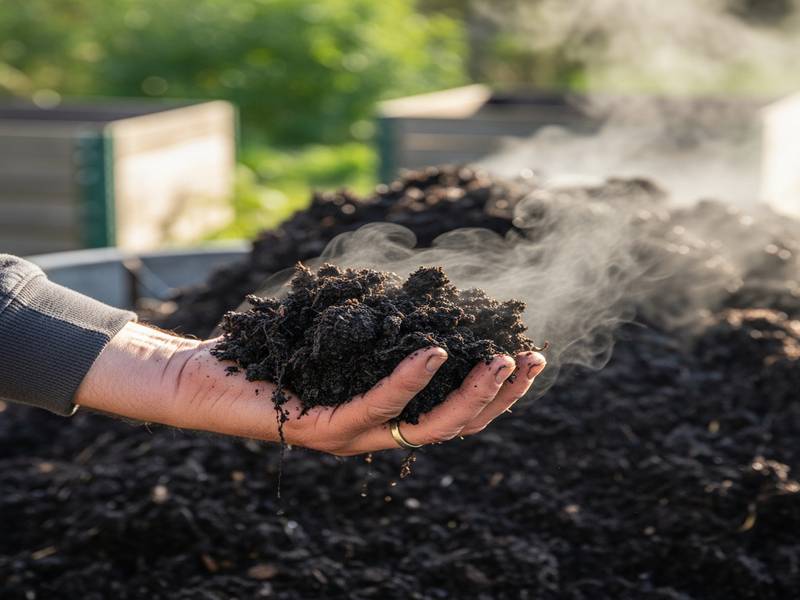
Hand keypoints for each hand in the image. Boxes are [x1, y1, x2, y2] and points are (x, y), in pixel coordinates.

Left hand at [76, 322, 545, 455]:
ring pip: (427, 429)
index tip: (532, 354)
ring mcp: (349, 436)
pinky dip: (411, 379)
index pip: (454, 409)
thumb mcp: (341, 330)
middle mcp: (374, 432)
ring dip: (471, 395)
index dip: (498, 390)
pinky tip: (436, 351)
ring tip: (501, 362)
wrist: (200, 376)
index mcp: (384, 412)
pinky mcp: (320, 429)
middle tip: (534, 361)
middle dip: (501, 397)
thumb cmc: (271, 348)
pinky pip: (376, 408)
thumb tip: (431, 287)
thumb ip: (383, 323)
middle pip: (454, 426)